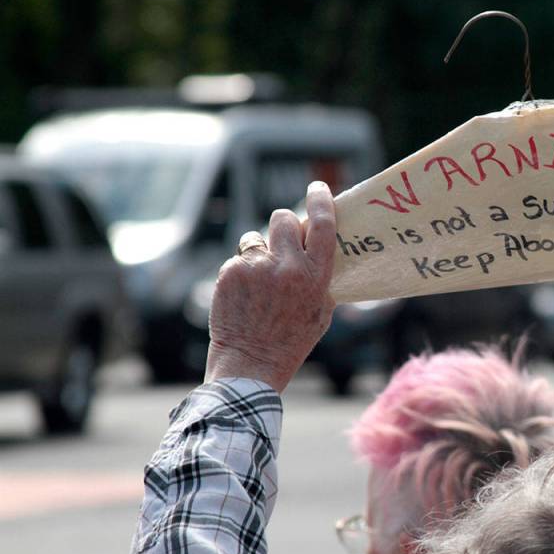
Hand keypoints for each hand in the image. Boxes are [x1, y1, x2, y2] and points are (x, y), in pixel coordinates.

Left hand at [205, 182, 336, 392]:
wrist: (250, 364)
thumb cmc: (291, 341)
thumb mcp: (322, 312)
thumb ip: (323, 279)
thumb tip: (322, 249)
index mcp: (314, 276)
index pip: (321, 224)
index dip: (320, 200)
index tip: (318, 188)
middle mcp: (286, 267)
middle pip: (283, 218)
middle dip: (283, 224)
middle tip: (282, 240)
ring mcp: (256, 268)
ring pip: (255, 237)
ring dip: (259, 252)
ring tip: (260, 282)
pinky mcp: (230, 273)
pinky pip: (238, 259)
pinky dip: (241, 272)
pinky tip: (244, 296)